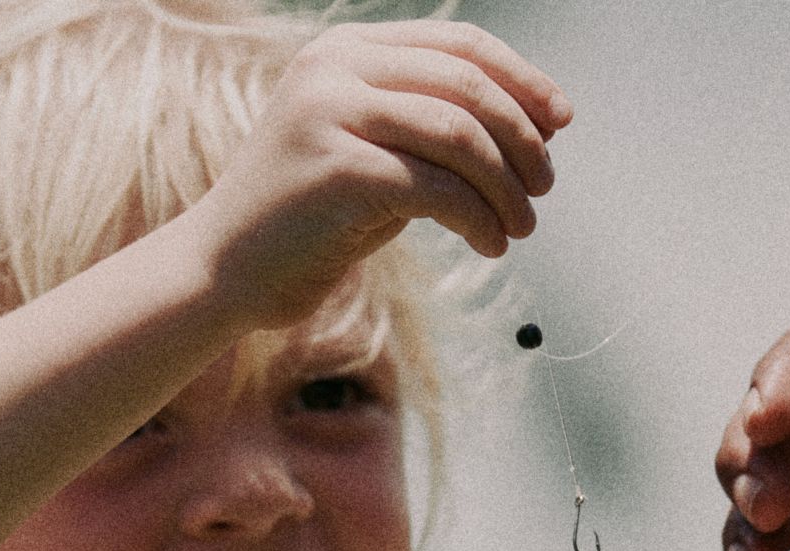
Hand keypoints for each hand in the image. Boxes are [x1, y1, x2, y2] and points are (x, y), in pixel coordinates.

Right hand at [183, 20, 569, 329]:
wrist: (228, 269)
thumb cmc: (312, 216)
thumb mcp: (376, 149)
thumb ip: (436, 125)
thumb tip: (538, 124)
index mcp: (347, 49)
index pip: (458, 43)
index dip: (521, 79)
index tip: (561, 122)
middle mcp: (335, 68)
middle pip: (466, 84)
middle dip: (522, 138)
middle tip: (544, 186)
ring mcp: (330, 113)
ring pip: (459, 134)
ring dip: (506, 186)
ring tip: (520, 226)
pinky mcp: (336, 170)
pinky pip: (437, 187)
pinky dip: (479, 218)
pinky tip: (490, 244)